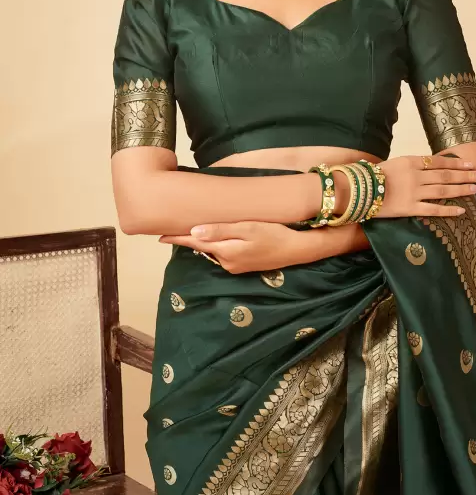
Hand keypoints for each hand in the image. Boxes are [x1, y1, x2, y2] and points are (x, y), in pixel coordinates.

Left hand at [158, 221, 304, 273]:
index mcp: (225, 251)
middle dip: (189, 238)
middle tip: (172, 228)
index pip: (195, 242)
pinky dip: (218, 245)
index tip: (158, 236)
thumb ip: (221, 230)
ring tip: (194, 228)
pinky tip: (219, 237)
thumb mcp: (247, 228)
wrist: (297, 250)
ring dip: (205, 241)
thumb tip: (194, 231)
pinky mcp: (243, 265)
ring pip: (214, 250)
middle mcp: (226, 262)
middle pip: (203, 247)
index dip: (177, 238)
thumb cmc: (274, 234)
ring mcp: (235, 266)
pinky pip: (224, 253)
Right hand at [375, 152, 475, 217]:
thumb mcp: (395, 163)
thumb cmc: (374, 175)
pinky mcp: (410, 208)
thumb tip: (429, 167)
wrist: (358, 190)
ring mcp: (414, 192)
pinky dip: (448, 210)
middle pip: (445, 176)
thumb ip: (412, 165)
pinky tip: (461, 210)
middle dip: (465, 176)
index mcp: (411, 162)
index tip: (470, 164)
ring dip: (461, 190)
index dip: (456, 164)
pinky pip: (433, 210)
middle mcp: (416, 176)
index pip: (439, 162)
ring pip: (443, 191)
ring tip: (475, 189)